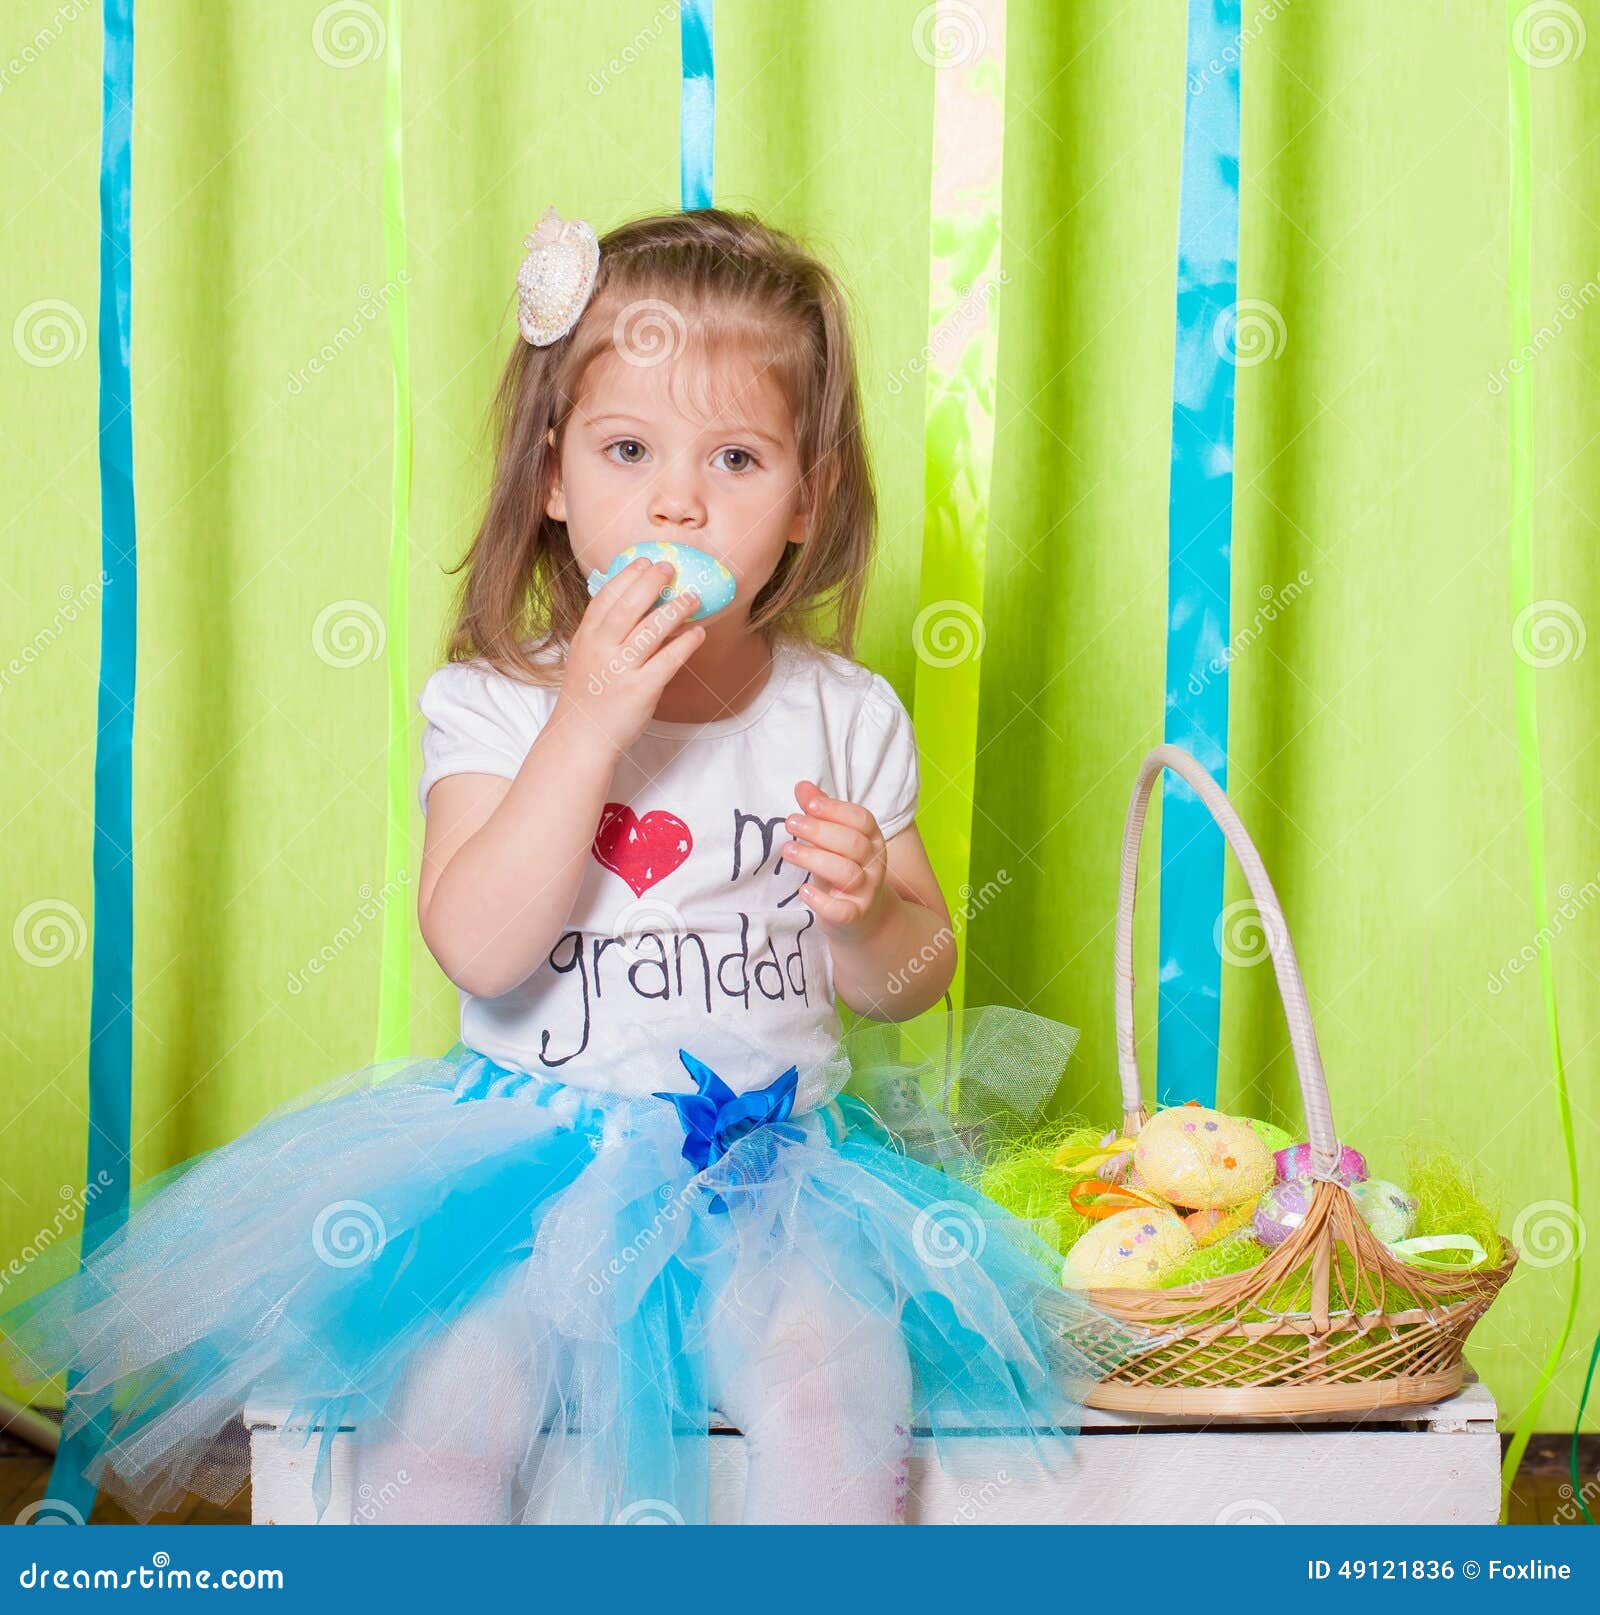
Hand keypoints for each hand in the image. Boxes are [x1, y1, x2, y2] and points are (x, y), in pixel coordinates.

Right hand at [554, 557, 704, 756]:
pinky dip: (685, 642)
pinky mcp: (641, 690)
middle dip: (651, 582)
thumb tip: (635, 604)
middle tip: (670, 568)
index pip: (606, 597)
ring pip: (651, 629)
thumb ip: (604, 631)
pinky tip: (698, 632)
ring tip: (693, 597)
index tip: (645, 561)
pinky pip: (668, 659)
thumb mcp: (586, 656)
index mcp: (586, 637)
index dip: (627, 577)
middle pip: (629, 606)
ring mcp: (620, 669)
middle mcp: (601, 649)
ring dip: (675, 609)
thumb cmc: (588, 695)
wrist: (581, 737)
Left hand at [780, 779, 892, 938]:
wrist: (865, 918)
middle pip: (852, 843)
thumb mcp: (835, 841)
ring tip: (788, 850)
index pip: (862, 820)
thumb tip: (802, 786)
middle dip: (820, 831)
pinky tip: (804, 890)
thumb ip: (821, 814)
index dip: (836, 810)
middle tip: (791, 823)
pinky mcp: (856, 916)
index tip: (808, 804)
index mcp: (872, 840)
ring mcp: (867, 891)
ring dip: (814, 859)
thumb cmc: (844, 870)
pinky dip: (822, 901)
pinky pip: (843, 910)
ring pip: (846, 872)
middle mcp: (874, 864)